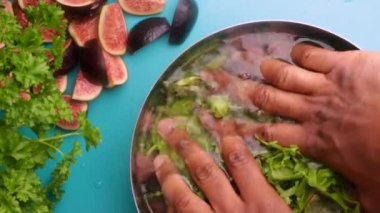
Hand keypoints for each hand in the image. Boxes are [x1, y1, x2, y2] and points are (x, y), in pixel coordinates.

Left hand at [154, 118, 290, 212]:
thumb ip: (267, 197)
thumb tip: (253, 178)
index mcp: (262, 203)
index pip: (240, 159)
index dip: (227, 136)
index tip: (216, 122)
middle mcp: (234, 211)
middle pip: (205, 170)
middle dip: (185, 146)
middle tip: (169, 128)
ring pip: (184, 197)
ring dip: (169, 175)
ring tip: (157, 159)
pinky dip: (169, 209)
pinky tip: (161, 200)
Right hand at [246, 43, 379, 211]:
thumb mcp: (372, 189)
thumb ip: (361, 198)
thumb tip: (363, 212)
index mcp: (314, 140)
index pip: (272, 135)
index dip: (253, 131)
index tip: (238, 127)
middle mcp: (311, 112)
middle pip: (273, 101)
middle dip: (258, 95)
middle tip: (247, 90)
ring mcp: (324, 86)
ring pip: (287, 76)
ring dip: (273, 71)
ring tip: (264, 66)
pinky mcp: (341, 65)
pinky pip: (312, 56)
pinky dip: (302, 53)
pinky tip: (297, 52)